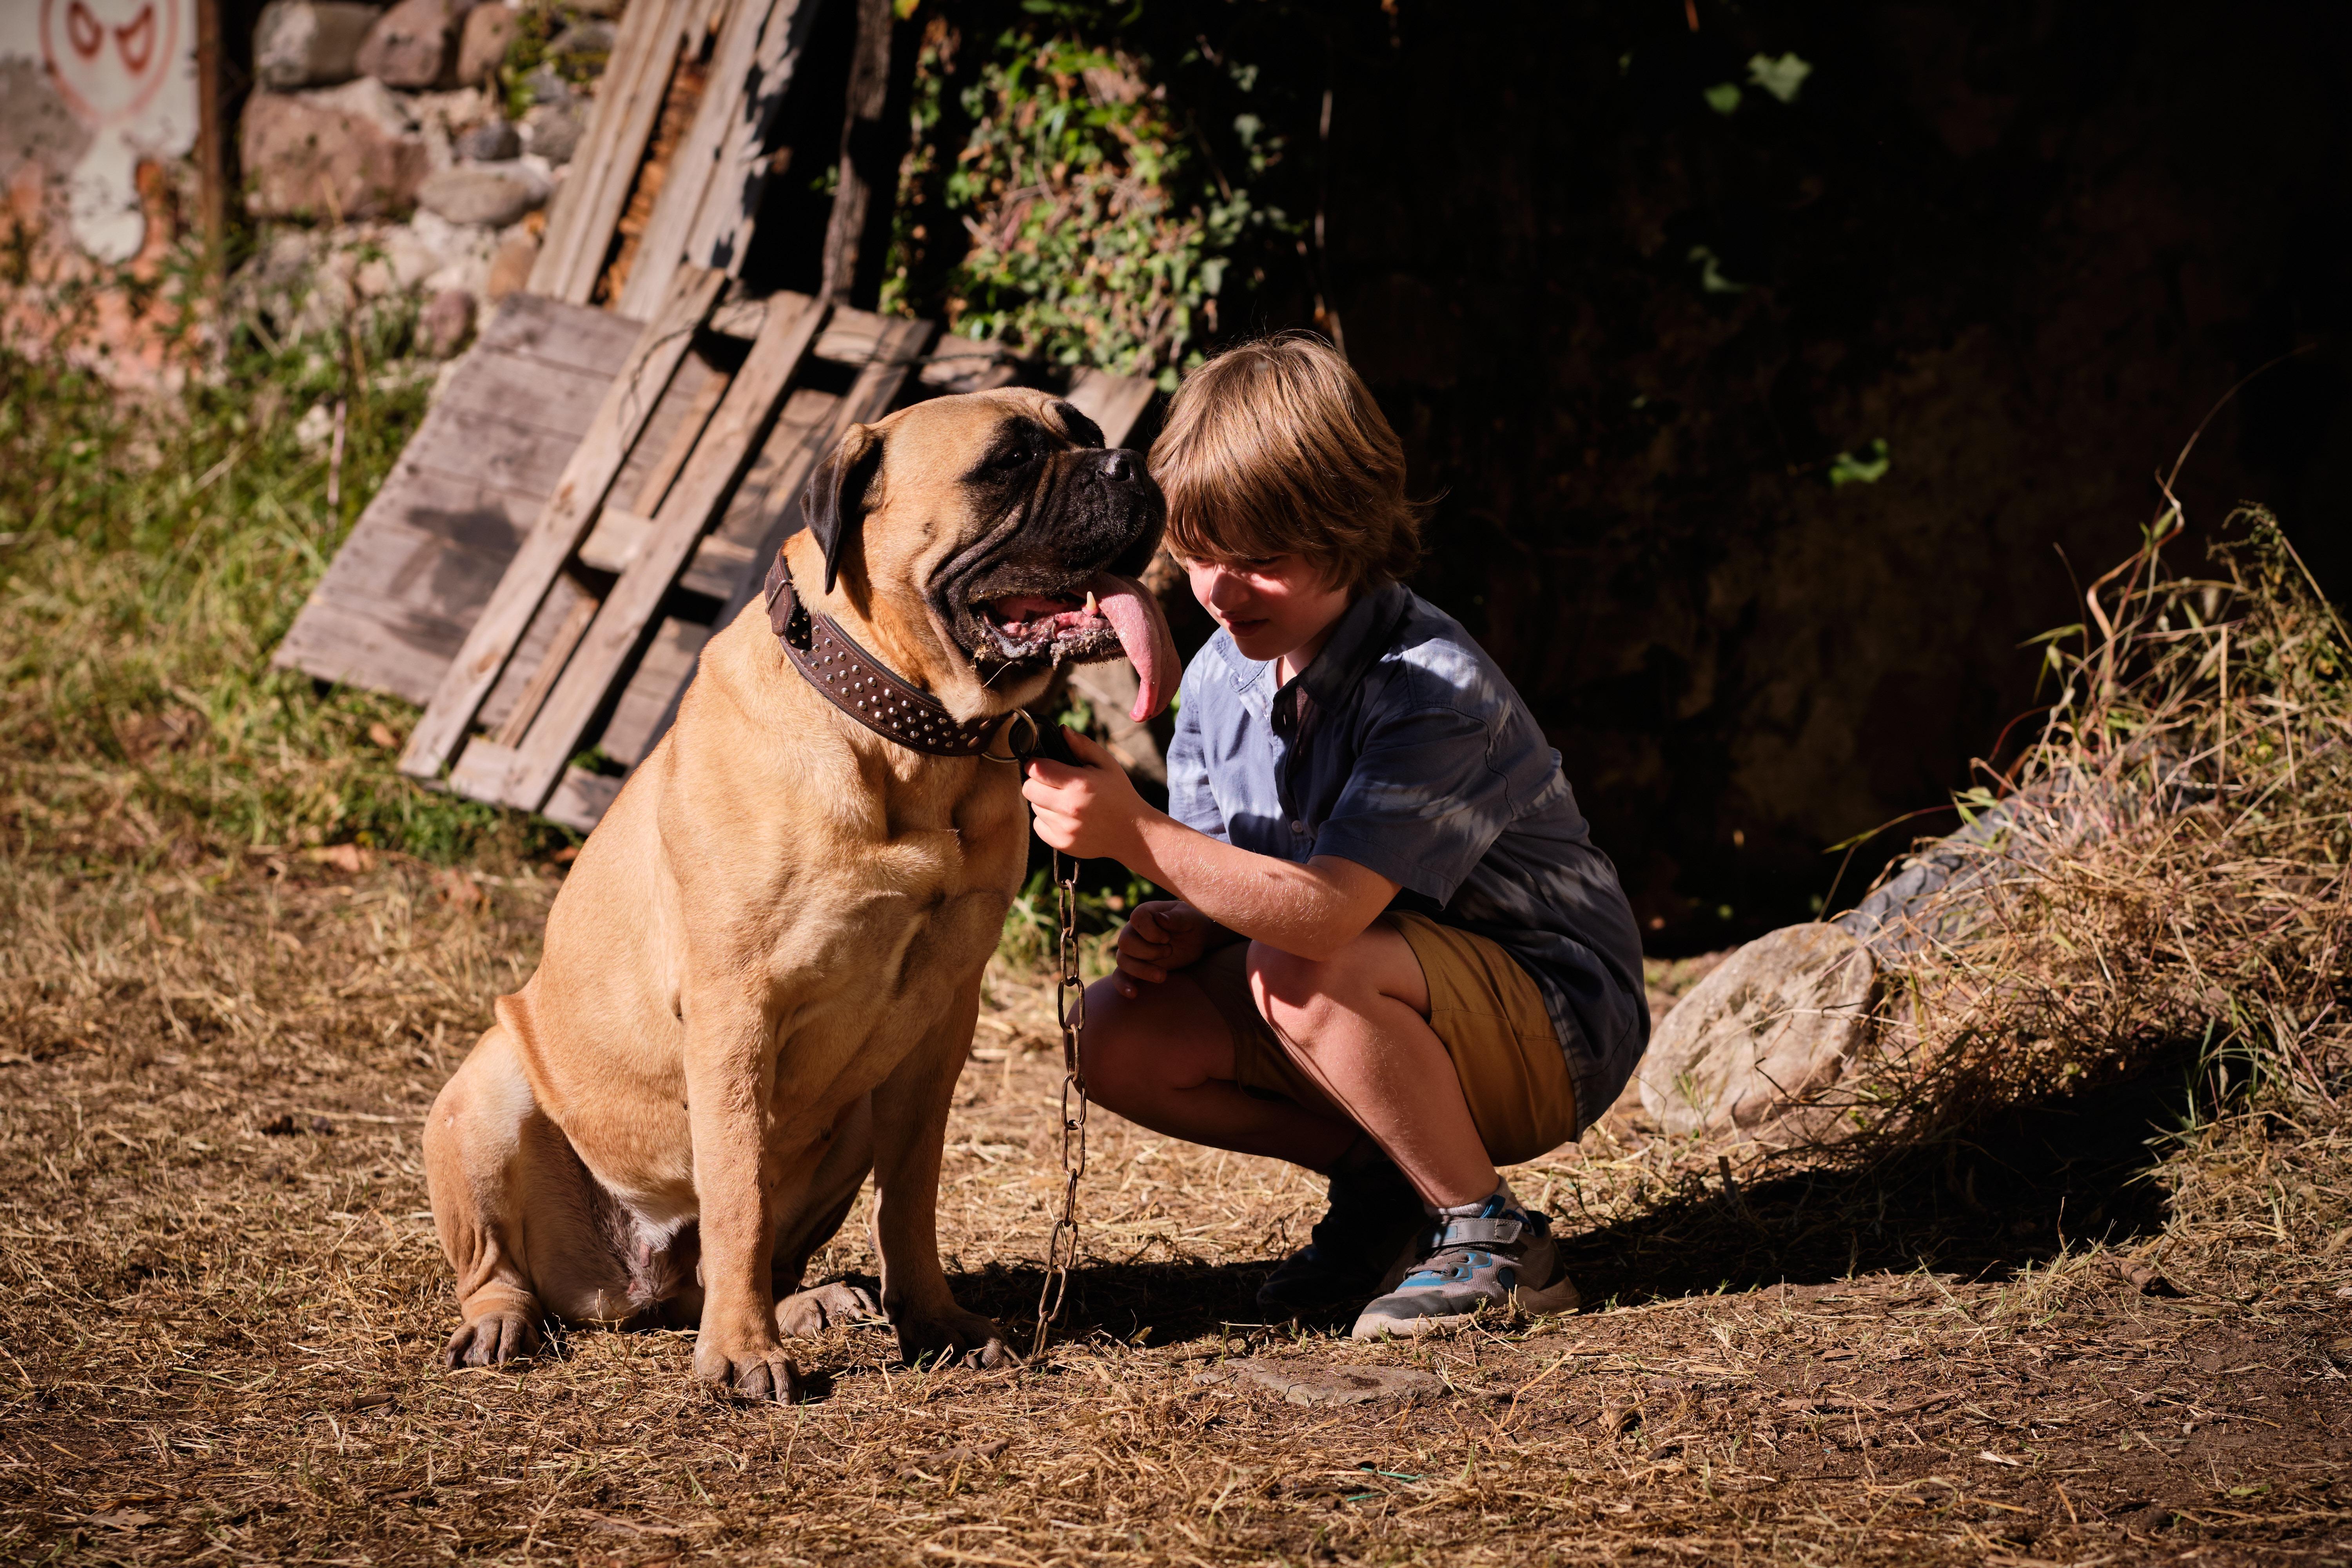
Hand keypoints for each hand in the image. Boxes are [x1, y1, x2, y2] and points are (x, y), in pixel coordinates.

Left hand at [1021, 727, 1154, 860]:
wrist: (1133, 832)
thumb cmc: (1120, 794)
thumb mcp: (1107, 765)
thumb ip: (1083, 745)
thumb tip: (1062, 729)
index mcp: (1079, 784)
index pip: (1036, 769)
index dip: (1036, 764)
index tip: (1043, 765)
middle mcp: (1068, 807)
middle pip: (1028, 789)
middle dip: (1037, 782)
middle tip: (1052, 782)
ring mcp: (1064, 828)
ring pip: (1034, 807)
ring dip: (1043, 802)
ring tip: (1064, 800)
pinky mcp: (1061, 843)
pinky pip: (1038, 826)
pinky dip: (1047, 820)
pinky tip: (1065, 817)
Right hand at [1111, 900, 1216, 997]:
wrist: (1197, 939)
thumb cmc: (1194, 924)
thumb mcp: (1192, 918)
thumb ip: (1177, 918)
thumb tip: (1160, 918)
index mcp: (1147, 913)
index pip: (1136, 918)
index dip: (1151, 931)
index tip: (1168, 938)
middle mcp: (1134, 930)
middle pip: (1125, 942)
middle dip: (1149, 952)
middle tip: (1170, 952)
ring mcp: (1133, 950)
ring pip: (1122, 961)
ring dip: (1142, 970)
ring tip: (1163, 976)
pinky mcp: (1136, 967)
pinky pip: (1119, 976)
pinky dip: (1123, 985)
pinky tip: (1133, 994)